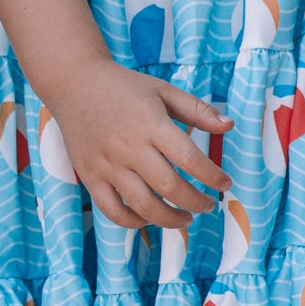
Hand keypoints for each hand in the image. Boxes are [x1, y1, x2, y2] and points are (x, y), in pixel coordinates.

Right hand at [49, 59, 233, 230]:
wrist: (75, 84)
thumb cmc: (125, 87)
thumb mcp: (164, 91)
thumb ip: (197, 110)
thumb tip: (229, 126)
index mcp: (151, 123)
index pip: (189, 158)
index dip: (213, 177)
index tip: (225, 184)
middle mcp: (129, 147)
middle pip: (169, 187)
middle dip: (196, 202)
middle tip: (208, 205)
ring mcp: (108, 165)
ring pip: (143, 205)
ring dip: (170, 219)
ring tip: (186, 218)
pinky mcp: (90, 177)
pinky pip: (113, 211)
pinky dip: (134, 222)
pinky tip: (150, 218)